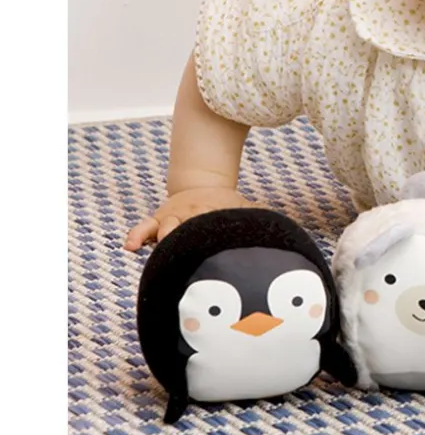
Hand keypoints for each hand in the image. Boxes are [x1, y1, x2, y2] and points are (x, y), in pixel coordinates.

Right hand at [124, 186, 255, 250]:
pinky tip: (130, 246)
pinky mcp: (158, 220)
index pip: (215, 223)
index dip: (216, 233)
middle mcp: (193, 214)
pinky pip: (143, 227)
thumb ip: (259, 219)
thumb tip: (284, 229)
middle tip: (190, 247)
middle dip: (188, 236)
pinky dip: (136, 235)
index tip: (219, 243)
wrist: (204, 186)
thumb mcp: (244, 208)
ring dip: (163, 235)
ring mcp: (173, 216)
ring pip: (165, 226)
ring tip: (161, 243)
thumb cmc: (227, 207)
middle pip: (189, 225)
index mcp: (214, 213)